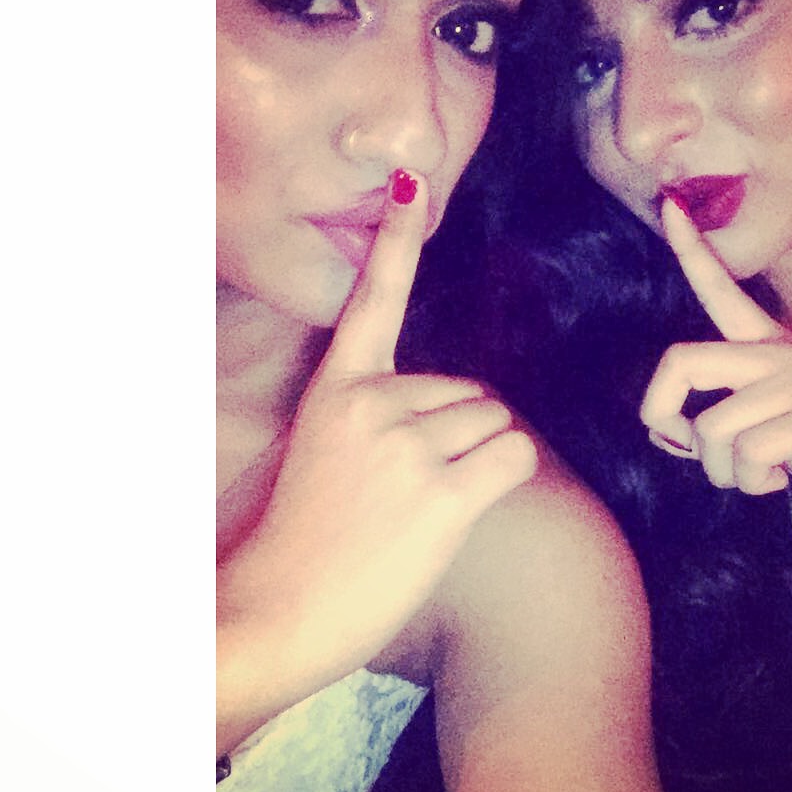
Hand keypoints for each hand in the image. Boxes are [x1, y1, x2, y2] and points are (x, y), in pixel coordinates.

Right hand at [218, 170, 536, 733]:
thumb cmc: (304, 538)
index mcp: (338, 389)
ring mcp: (409, 448)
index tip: (411, 181)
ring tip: (422, 504)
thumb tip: (460, 404)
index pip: (374, 300)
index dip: (396, 239)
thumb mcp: (323, 453)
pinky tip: (461, 508)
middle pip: (471, 390)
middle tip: (409, 487)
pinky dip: (503, 476)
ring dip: (479, 457)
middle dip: (459, 432)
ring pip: (495, 421)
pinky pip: (513, 457)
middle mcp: (374, 404)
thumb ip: (379, 415)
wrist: (279, 611)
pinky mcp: (443, 494)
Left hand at [640, 197, 791, 494]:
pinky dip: (753, 482)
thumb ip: (730, 421)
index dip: (691, 251)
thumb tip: (672, 437)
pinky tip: (781, 481)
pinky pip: (749, 453)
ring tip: (757, 477)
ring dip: (722, 472)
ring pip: (712, 428)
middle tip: (679, 443)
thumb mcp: (782, 418)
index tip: (667, 205)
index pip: (722, 290)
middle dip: (658, 409)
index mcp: (772, 344)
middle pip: (682, 360)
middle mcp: (781, 354)